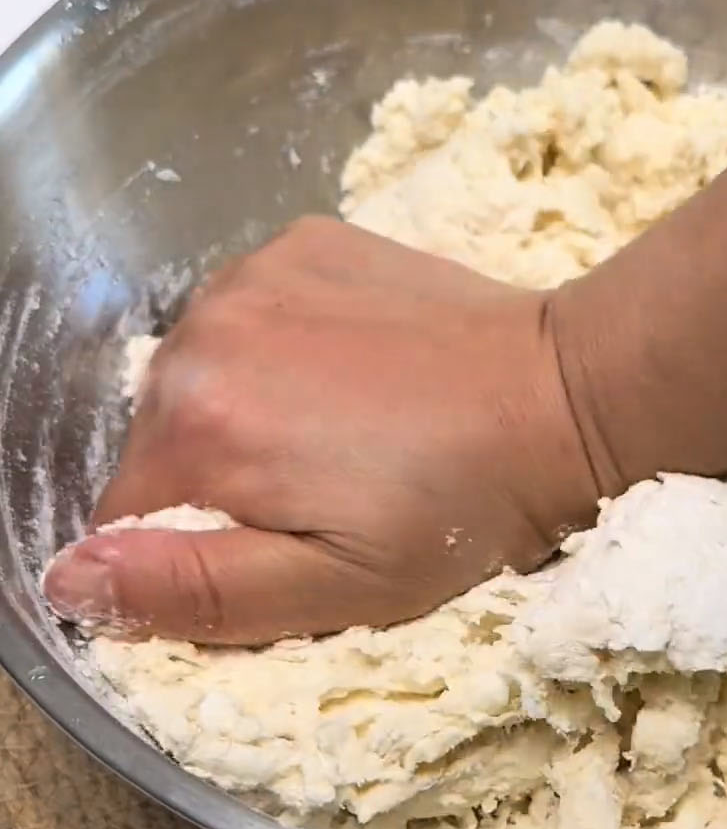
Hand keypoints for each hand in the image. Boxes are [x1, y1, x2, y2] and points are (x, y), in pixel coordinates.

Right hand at [44, 217, 598, 642]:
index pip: (125, 515)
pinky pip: (249, 310)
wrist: (558, 395)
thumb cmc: (458, 510)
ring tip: (345, 426)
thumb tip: (66, 577)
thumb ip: (189, 588)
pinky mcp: (301, 240)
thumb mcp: (330, 587)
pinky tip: (355, 365)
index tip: (283, 540)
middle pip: (158, 435)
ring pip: (201, 371)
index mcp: (198, 426)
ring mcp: (254, 272)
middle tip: (326, 487)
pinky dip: (279, 342)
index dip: (194, 547)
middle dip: (218, 475)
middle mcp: (205, 332)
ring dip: (244, 404)